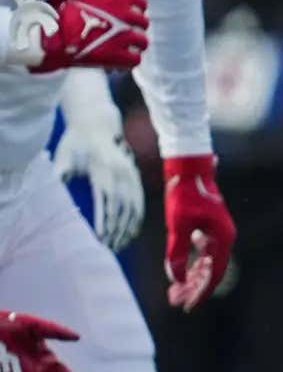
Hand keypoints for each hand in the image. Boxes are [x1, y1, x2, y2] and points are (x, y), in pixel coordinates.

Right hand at [12, 0, 148, 71]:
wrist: (54, 35)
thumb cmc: (72, 11)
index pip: (142, 2)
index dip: (132, 9)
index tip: (119, 14)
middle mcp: (126, 14)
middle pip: (144, 22)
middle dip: (132, 26)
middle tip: (115, 30)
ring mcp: (124, 36)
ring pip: (142, 41)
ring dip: (132, 44)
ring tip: (116, 44)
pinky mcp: (119, 55)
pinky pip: (136, 59)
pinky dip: (127, 60)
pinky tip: (116, 57)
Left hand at [52, 116, 143, 250]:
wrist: (97, 123)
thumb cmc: (74, 141)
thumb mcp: (63, 156)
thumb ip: (60, 176)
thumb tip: (54, 199)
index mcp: (103, 169)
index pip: (107, 200)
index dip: (106, 220)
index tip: (101, 238)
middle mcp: (121, 173)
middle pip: (122, 207)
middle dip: (116, 229)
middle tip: (108, 248)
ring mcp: (131, 175)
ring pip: (134, 206)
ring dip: (128, 228)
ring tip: (120, 245)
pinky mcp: (135, 177)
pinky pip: (140, 202)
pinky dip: (137, 219)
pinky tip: (131, 232)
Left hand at [163, 155, 235, 309]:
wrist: (189, 169)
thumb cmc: (184, 195)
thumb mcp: (177, 225)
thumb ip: (177, 253)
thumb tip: (176, 278)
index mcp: (223, 238)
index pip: (214, 273)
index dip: (200, 291)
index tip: (186, 305)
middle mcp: (224, 238)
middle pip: (211, 271)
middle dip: (193, 287)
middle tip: (175, 300)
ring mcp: (218, 233)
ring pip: (206, 262)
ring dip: (191, 276)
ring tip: (174, 290)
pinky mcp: (209, 228)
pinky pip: (203, 252)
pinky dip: (192, 263)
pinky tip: (180, 268)